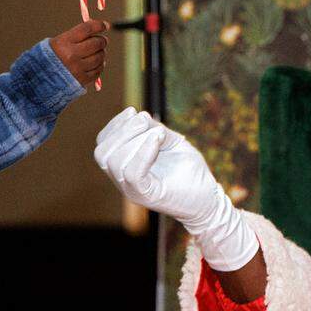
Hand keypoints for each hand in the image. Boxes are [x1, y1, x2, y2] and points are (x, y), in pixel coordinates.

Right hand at [51, 20, 108, 87]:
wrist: (38, 81)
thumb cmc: (49, 58)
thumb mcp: (56, 43)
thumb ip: (75, 36)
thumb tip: (95, 29)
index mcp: (63, 42)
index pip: (87, 29)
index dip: (99, 25)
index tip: (105, 25)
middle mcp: (71, 55)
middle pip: (96, 43)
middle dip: (102, 40)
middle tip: (101, 40)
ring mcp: (77, 69)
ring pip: (100, 57)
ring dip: (101, 53)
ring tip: (97, 52)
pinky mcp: (82, 80)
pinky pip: (98, 70)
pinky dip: (100, 65)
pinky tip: (95, 63)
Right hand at [93, 108, 226, 227]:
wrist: (207, 199)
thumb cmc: (189, 171)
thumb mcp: (171, 142)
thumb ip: (154, 129)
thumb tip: (139, 116)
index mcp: (125, 166)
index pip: (103, 145)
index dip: (115, 125)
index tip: (134, 112)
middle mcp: (123, 180)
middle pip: (102, 153)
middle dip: (121, 130)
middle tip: (144, 120)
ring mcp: (133, 190)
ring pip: (114, 162)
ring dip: (134, 139)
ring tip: (158, 132)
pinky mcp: (147, 195)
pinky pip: (133, 174)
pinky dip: (143, 151)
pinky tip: (157, 139)